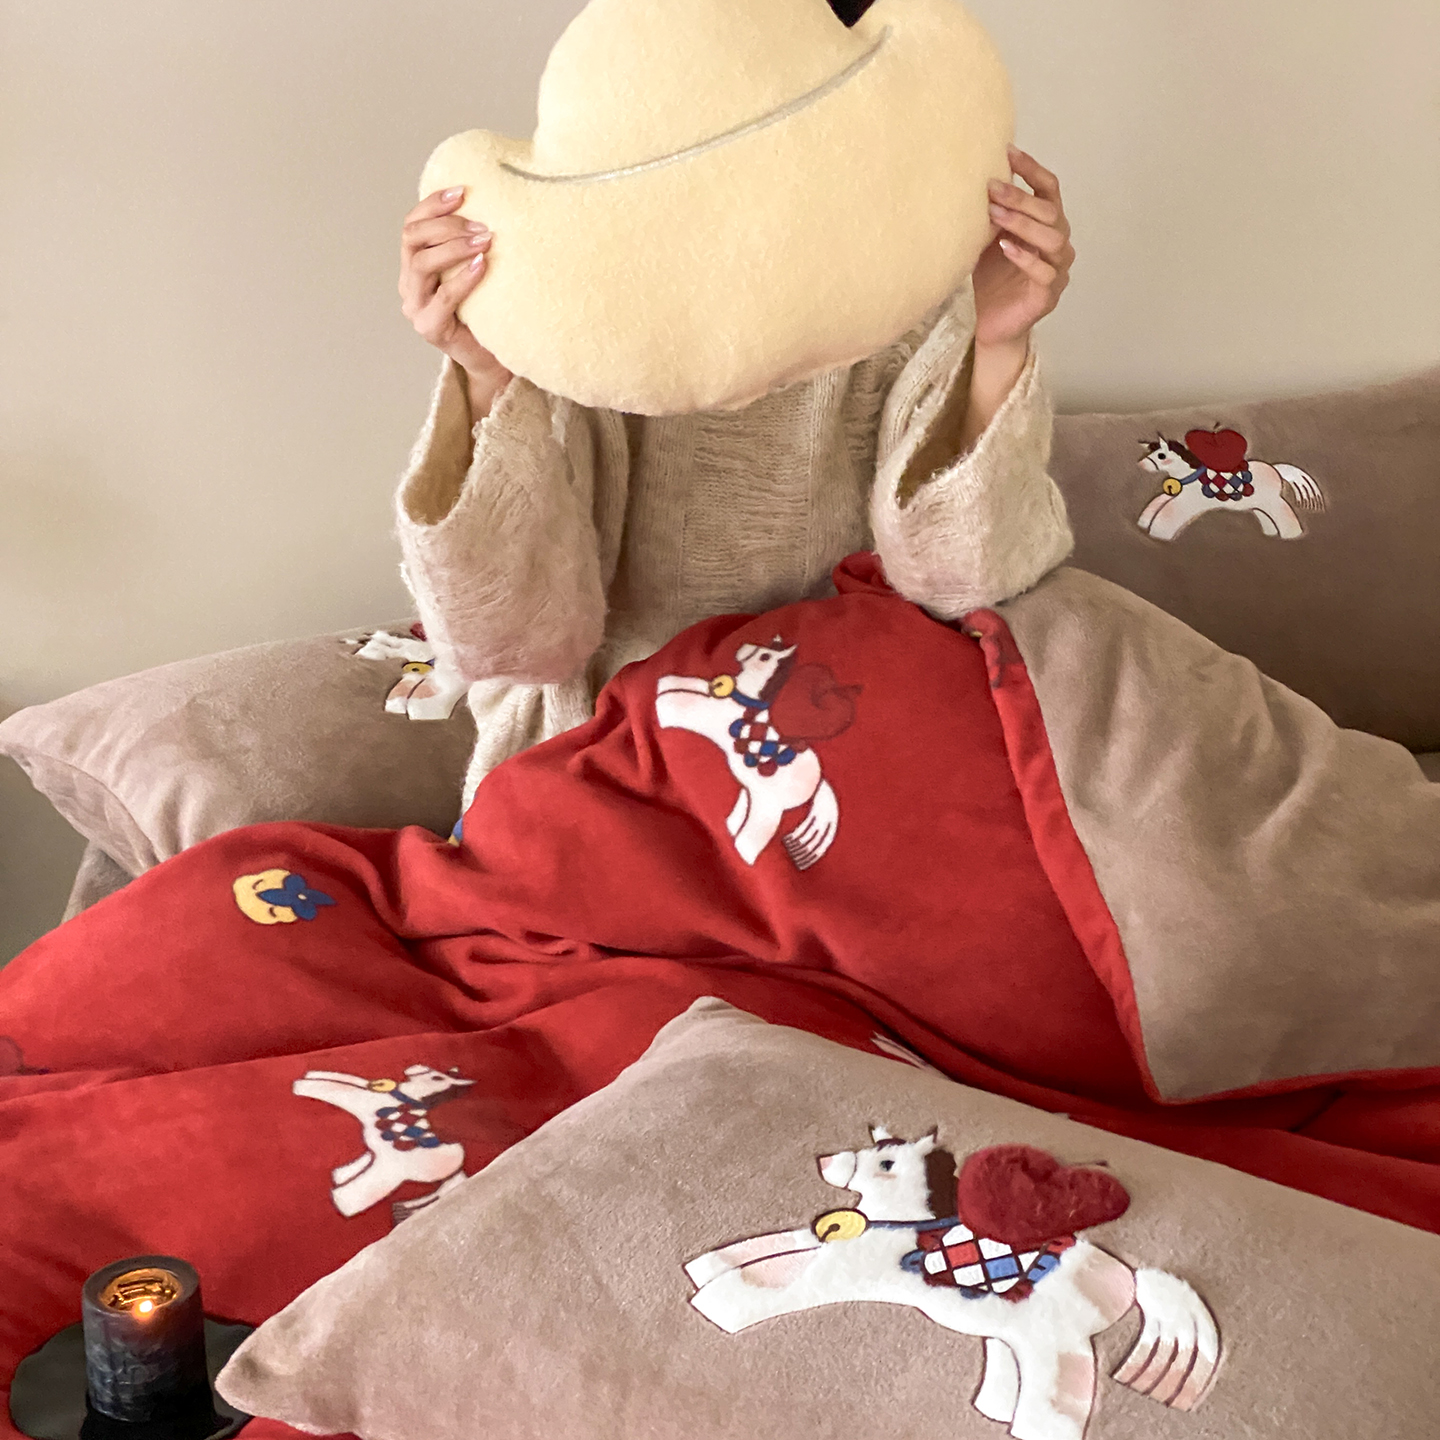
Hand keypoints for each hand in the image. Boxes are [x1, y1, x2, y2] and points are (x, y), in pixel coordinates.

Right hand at [399, 188, 512, 394]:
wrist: (493, 358)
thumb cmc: (487, 310)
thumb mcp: (476, 270)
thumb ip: (471, 244)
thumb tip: (495, 202)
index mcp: (414, 264)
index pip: (412, 224)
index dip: (432, 204)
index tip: (462, 191)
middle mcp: (409, 284)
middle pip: (412, 238)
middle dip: (446, 225)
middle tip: (481, 225)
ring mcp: (415, 307)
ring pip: (422, 264)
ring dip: (454, 247)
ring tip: (484, 241)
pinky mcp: (429, 328)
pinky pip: (444, 297)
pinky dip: (464, 278)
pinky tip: (483, 266)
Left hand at [972, 146, 1073, 350]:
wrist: (993, 322)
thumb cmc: (994, 277)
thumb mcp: (990, 238)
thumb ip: (992, 212)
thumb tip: (972, 175)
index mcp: (1048, 224)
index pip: (1049, 188)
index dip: (1031, 169)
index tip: (1007, 152)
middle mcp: (1059, 242)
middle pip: (1050, 211)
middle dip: (1020, 197)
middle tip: (992, 188)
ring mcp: (1058, 270)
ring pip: (1051, 239)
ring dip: (1022, 223)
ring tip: (994, 215)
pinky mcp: (1048, 295)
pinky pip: (1044, 272)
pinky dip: (1025, 257)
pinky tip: (1005, 248)